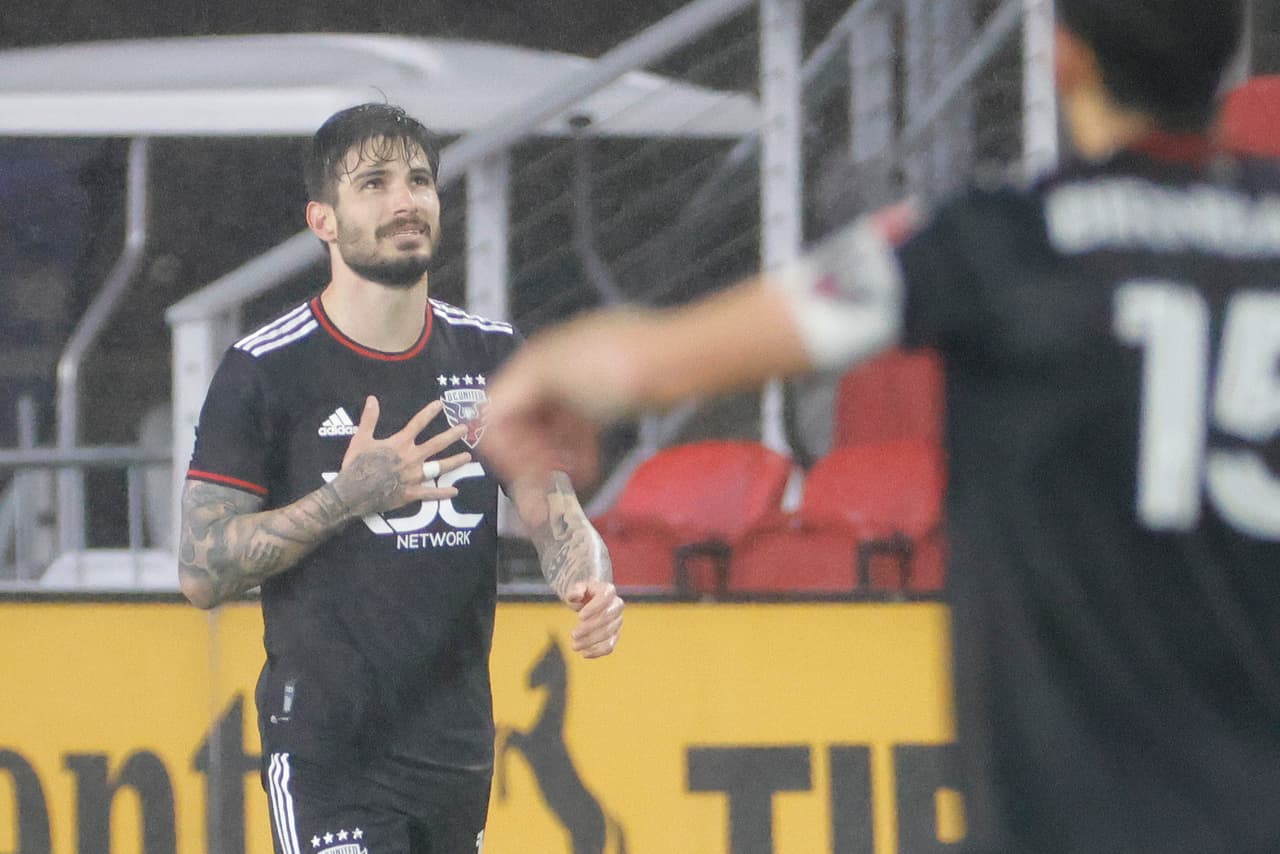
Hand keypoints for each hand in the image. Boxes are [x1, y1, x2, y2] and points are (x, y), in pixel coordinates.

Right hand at [331, 396, 470, 516]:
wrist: (352, 493)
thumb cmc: (356, 465)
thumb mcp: (360, 439)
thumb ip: (369, 419)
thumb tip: (372, 398)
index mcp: (399, 444)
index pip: (417, 423)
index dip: (429, 412)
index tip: (440, 404)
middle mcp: (411, 458)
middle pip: (436, 444)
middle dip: (452, 435)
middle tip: (465, 429)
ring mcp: (413, 476)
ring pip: (439, 467)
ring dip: (454, 462)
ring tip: (468, 458)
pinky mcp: (411, 493)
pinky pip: (430, 493)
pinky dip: (442, 493)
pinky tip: (455, 491)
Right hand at [486, 312, 650, 486]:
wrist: (675, 360)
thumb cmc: (614, 367)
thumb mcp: (548, 377)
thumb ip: (511, 402)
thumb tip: (484, 421)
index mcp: (534, 359)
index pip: (497, 409)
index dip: (502, 448)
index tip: (519, 479)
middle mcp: (553, 368)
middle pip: (523, 422)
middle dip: (528, 458)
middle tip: (541, 492)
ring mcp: (582, 383)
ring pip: (552, 429)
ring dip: (551, 459)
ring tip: (563, 486)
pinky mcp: (608, 396)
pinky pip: (580, 428)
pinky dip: (577, 453)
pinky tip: (584, 475)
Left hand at [566, 578, 623, 659]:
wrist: (591, 601)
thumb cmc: (584, 594)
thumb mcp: (577, 588)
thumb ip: (575, 590)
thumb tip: (577, 596)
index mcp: (608, 590)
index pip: (605, 598)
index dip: (594, 608)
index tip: (580, 617)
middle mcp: (616, 605)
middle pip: (607, 618)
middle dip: (589, 628)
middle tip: (573, 634)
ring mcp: (617, 621)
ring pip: (608, 634)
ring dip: (591, 642)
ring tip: (575, 646)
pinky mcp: (615, 635)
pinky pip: (610, 646)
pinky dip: (597, 652)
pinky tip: (584, 653)